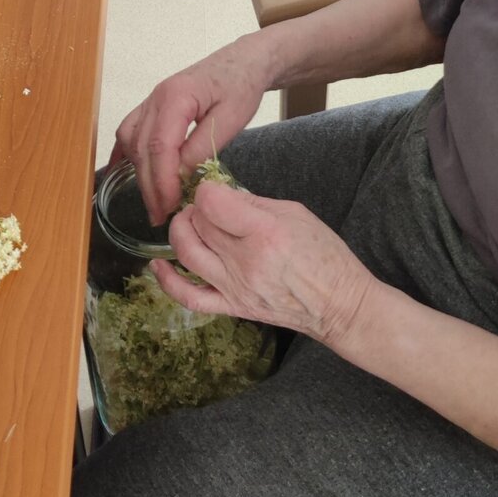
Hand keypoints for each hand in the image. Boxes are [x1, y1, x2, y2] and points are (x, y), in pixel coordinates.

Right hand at [114, 36, 273, 224]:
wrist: (242, 61)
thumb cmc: (241, 86)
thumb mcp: (232, 118)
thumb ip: (203, 146)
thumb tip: (180, 175)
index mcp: (176, 96)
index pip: (160, 146)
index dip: (162, 180)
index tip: (171, 205)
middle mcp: (155, 97)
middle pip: (142, 148)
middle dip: (149, 185)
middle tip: (160, 215)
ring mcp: (150, 101)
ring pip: (131, 141)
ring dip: (139, 173)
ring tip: (154, 201)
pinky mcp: (152, 107)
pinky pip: (129, 131)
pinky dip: (126, 154)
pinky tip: (125, 174)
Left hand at [152, 180, 375, 344]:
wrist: (339, 303)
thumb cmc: (324, 255)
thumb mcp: (295, 213)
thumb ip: (253, 202)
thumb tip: (221, 194)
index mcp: (265, 231)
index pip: (211, 202)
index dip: (207, 190)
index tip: (215, 190)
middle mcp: (245, 260)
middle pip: (197, 224)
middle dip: (197, 208)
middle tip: (209, 206)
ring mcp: (235, 287)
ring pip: (186, 254)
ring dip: (181, 232)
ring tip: (191, 224)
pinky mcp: (232, 306)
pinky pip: (189, 298)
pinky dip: (167, 281)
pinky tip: (159, 265)